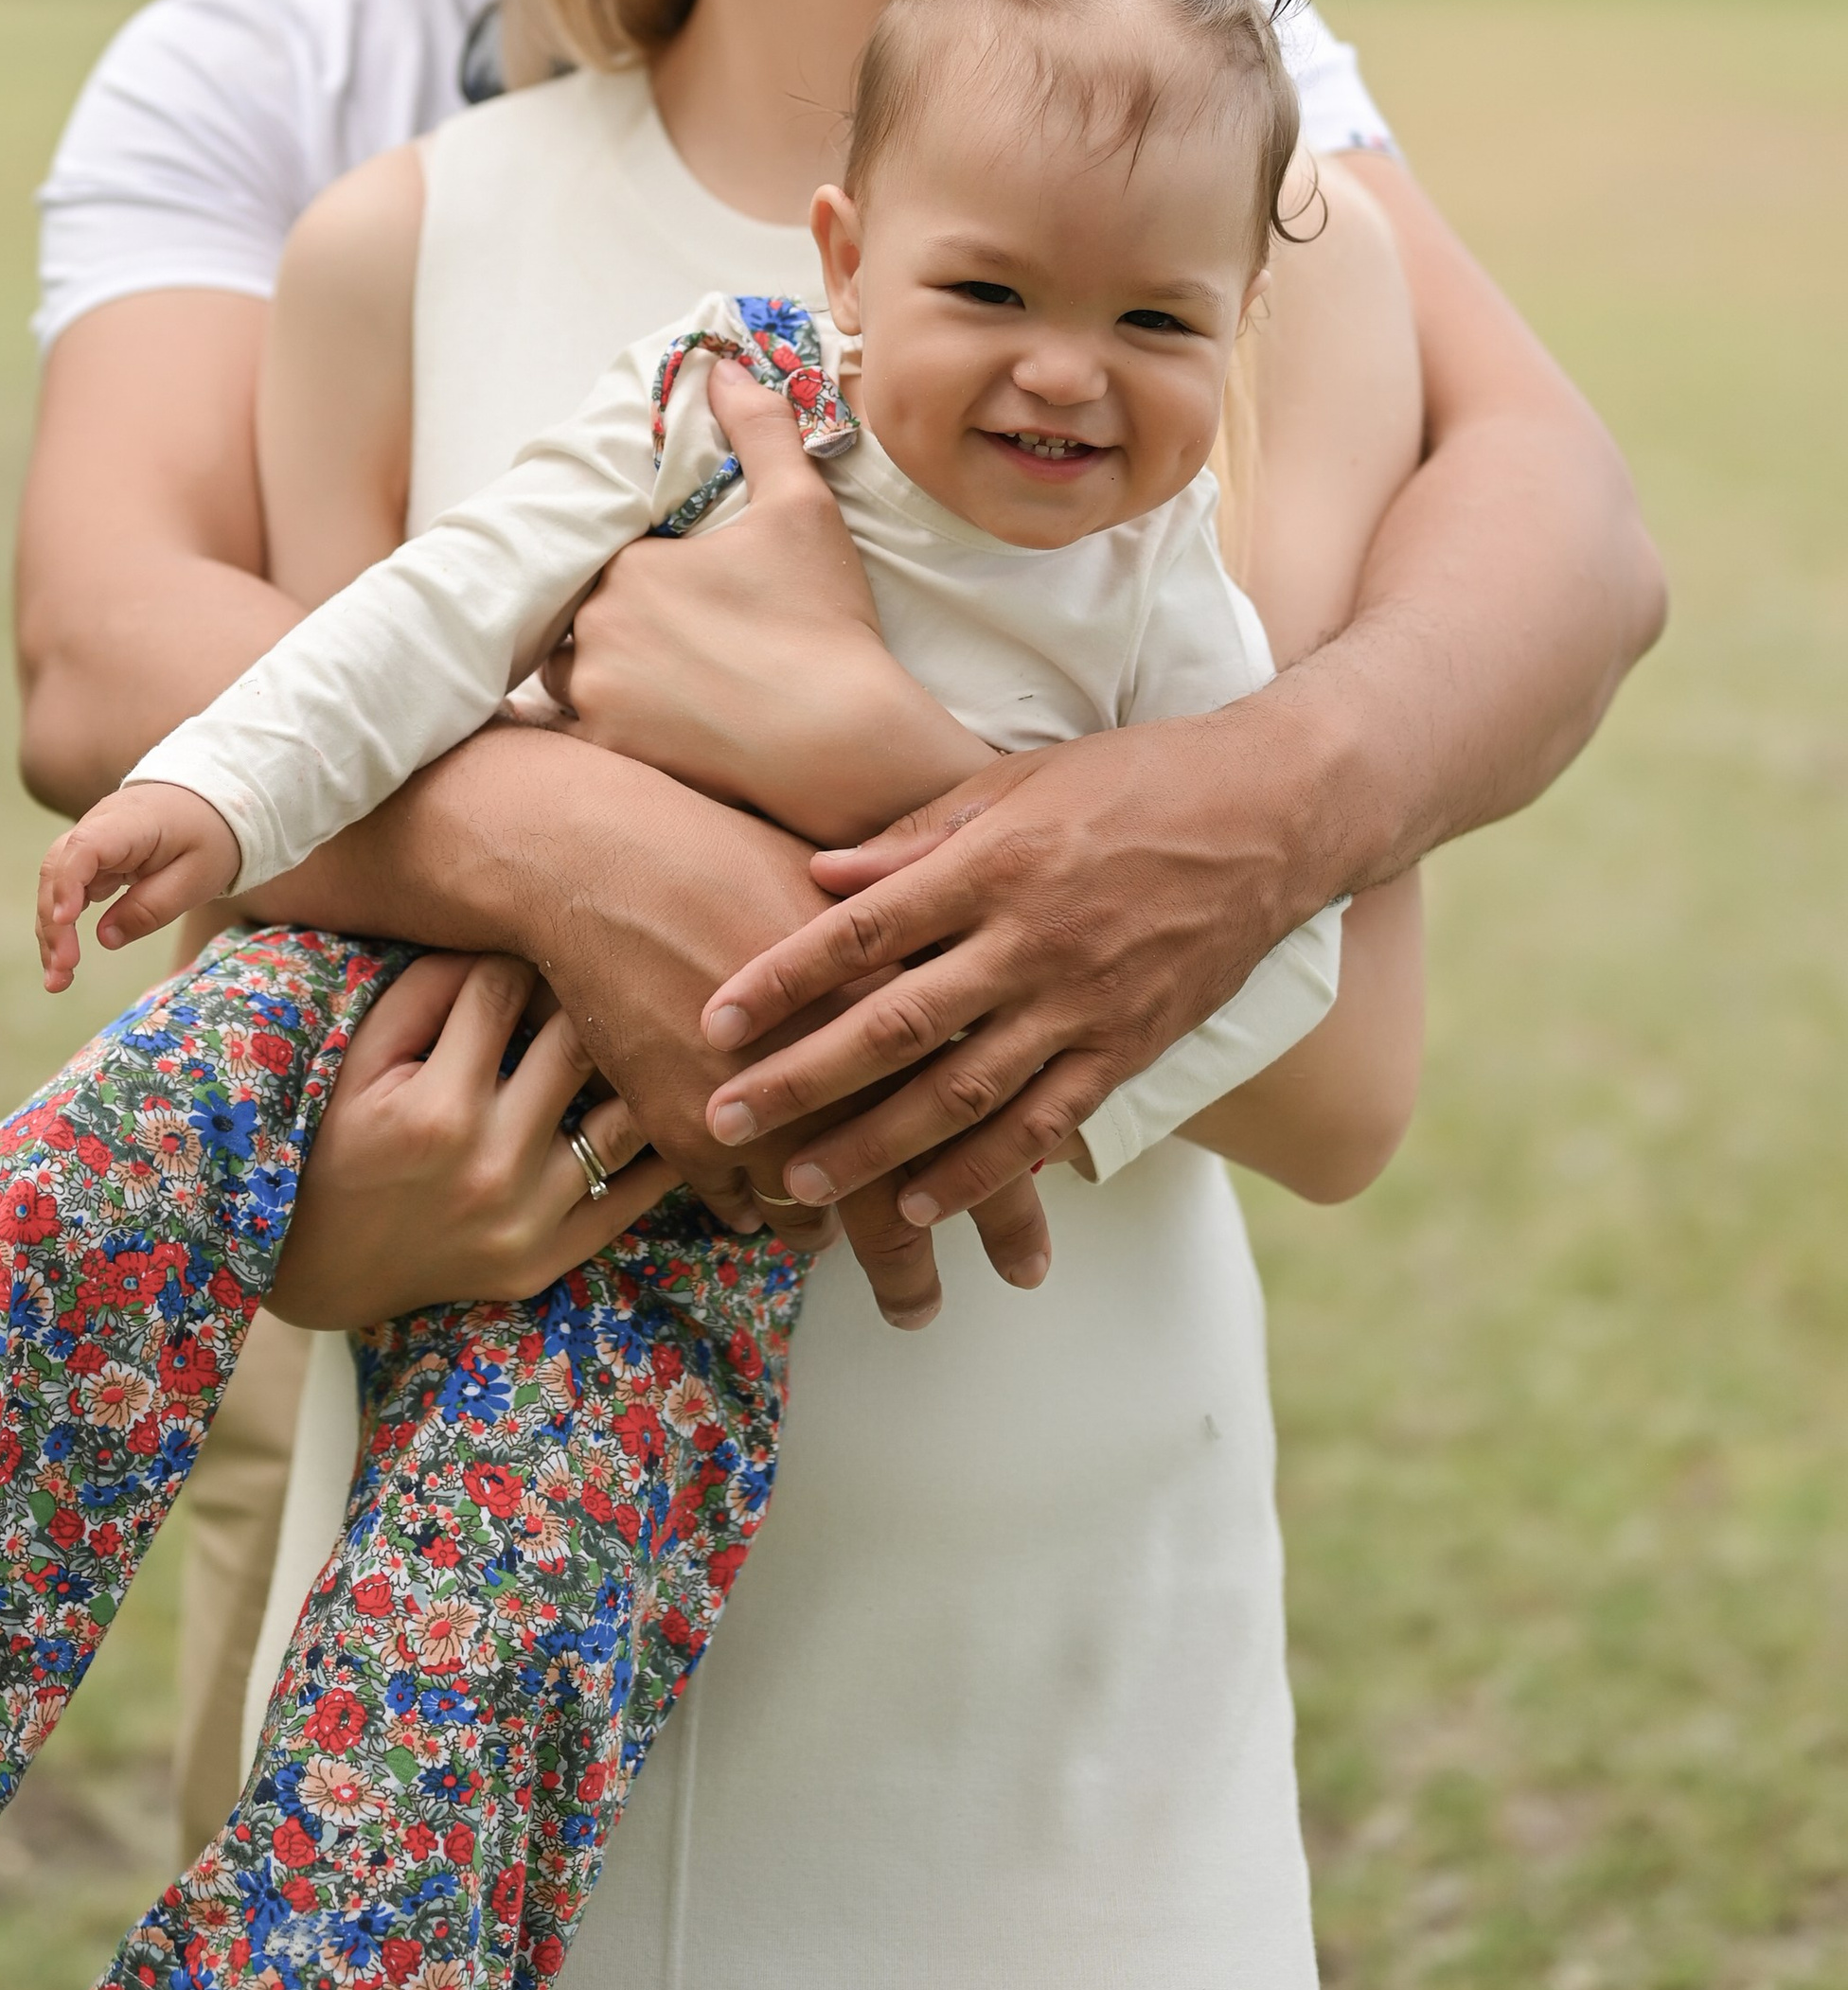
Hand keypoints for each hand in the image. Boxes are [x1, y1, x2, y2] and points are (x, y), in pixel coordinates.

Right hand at [35, 781, 239, 991]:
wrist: (212, 804)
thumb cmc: (208, 837)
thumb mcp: (195, 878)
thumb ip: (152, 907)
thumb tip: (105, 938)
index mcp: (130, 822)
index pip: (85, 847)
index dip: (68, 883)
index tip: (65, 921)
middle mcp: (98, 826)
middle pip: (58, 868)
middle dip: (53, 922)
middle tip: (62, 970)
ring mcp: (90, 841)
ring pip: (55, 883)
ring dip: (51, 931)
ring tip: (57, 979)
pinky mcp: (91, 859)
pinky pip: (68, 890)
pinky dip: (62, 924)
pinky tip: (63, 960)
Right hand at [267, 954, 679, 1326]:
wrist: (321, 1266)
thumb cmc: (340, 1142)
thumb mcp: (361, 1058)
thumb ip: (425, 991)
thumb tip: (497, 938)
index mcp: (436, 1108)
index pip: (503, 990)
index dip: (514, 957)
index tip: (524, 952)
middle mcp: (490, 1166)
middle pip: (577, 1042)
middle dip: (585, 997)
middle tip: (594, 979)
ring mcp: (526, 1221)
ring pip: (626, 1119)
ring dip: (636, 1070)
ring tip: (639, 1037)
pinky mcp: (546, 1261)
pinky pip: (632, 1199)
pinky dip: (660, 1151)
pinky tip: (667, 1109)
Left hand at [540, 364, 982, 842]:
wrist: (842, 741)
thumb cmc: (821, 623)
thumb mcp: (801, 508)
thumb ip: (760, 431)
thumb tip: (723, 367)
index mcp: (627, 567)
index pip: (603, 553)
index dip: (636, 563)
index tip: (677, 579)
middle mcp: (593, 631)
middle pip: (578, 611)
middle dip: (611, 615)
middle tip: (668, 629)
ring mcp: (594, 698)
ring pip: (567, 671)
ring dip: (596, 667)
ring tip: (652, 673)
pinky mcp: (609, 754)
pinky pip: (576, 732)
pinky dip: (600, 723)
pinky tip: (643, 720)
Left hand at [697, 706, 1332, 1227]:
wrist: (1275, 813)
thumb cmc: (1135, 780)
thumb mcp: (1020, 781)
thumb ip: (918, 835)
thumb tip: (821, 875)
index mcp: (996, 862)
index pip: (866, 929)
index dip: (784, 977)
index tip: (715, 1017)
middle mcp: (1033, 941)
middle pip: (897, 1025)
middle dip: (803, 1080)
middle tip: (724, 1123)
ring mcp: (1084, 1004)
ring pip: (962, 1095)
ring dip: (875, 1148)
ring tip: (801, 1183)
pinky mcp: (1129, 1050)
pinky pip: (1042, 1128)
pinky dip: (977, 1176)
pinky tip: (916, 1208)